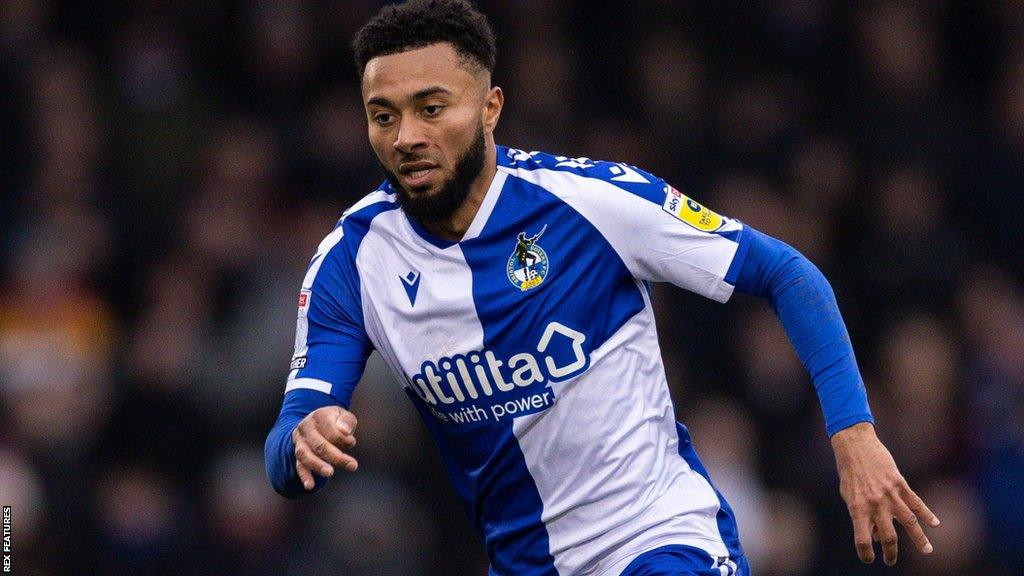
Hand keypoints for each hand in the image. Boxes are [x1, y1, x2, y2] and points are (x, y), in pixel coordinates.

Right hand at [291, 406, 358, 489]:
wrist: (314, 423)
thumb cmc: (334, 421)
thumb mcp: (342, 415)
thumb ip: (346, 421)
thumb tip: (345, 432)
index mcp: (318, 416)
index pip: (330, 429)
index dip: (342, 438)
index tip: (352, 442)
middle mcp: (306, 428)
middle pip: (319, 444)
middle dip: (336, 456)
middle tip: (353, 465)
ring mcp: (299, 442)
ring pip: (305, 455)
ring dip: (318, 465)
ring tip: (329, 473)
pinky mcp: (298, 455)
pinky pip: (299, 466)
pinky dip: (304, 476)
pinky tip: (309, 486)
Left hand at [831, 422, 939, 565]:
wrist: (854, 445)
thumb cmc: (849, 472)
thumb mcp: (849, 495)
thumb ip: (861, 515)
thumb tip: (875, 535)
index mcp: (857, 508)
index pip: (861, 539)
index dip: (865, 552)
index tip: (869, 559)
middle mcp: (875, 504)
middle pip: (888, 536)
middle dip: (890, 552)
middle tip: (890, 561)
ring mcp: (889, 494)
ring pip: (909, 522)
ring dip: (919, 539)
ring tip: (927, 551)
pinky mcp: (899, 483)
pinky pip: (916, 502)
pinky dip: (927, 514)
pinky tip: (935, 524)